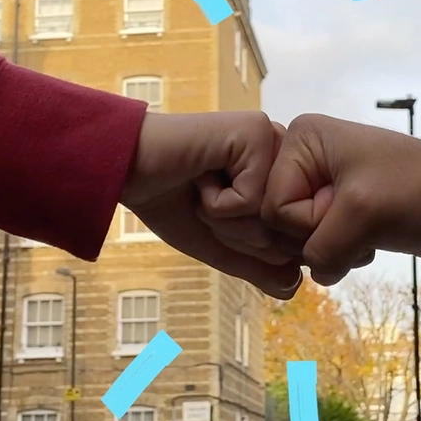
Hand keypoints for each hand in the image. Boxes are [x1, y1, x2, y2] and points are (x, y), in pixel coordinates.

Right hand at [122, 112, 302, 298]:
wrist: (125, 169)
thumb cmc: (171, 201)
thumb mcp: (219, 243)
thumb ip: (256, 266)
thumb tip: (295, 288)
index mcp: (282, 176)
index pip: (291, 239)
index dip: (247, 244)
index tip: (216, 214)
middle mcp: (284, 154)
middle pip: (286, 232)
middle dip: (237, 233)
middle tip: (206, 201)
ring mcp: (272, 140)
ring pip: (272, 218)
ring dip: (225, 219)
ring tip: (202, 186)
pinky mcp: (255, 132)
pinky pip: (252, 199)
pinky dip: (217, 202)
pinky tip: (199, 174)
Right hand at [262, 114, 420, 284]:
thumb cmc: (419, 191)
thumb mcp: (361, 215)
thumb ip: (319, 248)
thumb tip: (312, 273)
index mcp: (300, 141)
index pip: (271, 205)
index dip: (307, 222)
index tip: (345, 209)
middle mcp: (303, 160)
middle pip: (279, 225)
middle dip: (319, 238)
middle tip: (358, 222)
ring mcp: (320, 187)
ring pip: (299, 242)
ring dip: (335, 249)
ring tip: (368, 230)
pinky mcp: (338, 212)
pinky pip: (319, 248)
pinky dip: (344, 254)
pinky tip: (370, 241)